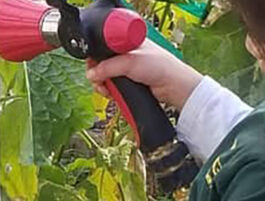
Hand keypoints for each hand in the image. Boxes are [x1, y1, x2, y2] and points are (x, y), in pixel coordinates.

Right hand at [85, 40, 203, 109]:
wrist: (173, 86)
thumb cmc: (159, 67)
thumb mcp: (130, 62)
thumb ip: (108, 67)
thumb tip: (91, 74)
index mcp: (126, 44)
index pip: (102, 48)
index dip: (95, 58)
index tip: (92, 67)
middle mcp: (125, 56)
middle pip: (101, 65)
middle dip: (97, 74)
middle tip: (99, 81)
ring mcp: (127, 70)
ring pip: (105, 78)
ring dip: (103, 85)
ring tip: (106, 90)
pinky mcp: (129, 84)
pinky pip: (113, 87)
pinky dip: (110, 91)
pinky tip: (112, 94)